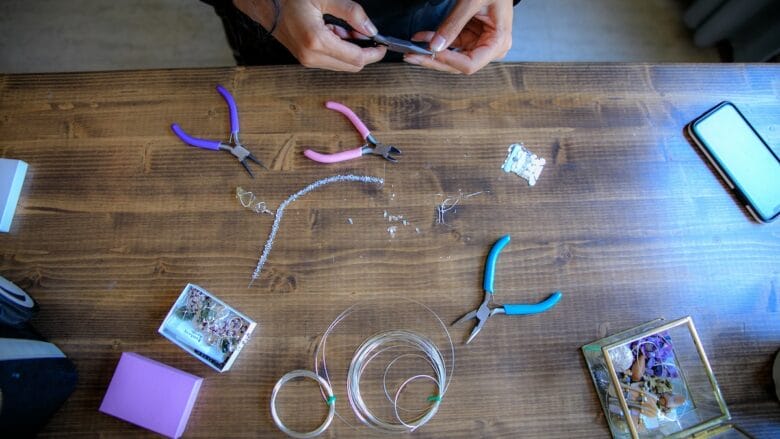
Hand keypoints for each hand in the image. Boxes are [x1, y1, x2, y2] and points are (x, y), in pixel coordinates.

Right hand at [233, 0, 386, 71]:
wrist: (264, 2)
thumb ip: (351, 12)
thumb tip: (370, 28)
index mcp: (316, 41)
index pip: (356, 59)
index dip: (374, 53)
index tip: (383, 45)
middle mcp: (311, 56)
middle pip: (351, 66)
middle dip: (363, 52)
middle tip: (364, 32)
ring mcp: (306, 60)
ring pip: (341, 65)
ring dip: (350, 50)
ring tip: (344, 27)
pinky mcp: (304, 59)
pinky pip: (330, 60)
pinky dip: (339, 49)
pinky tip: (334, 32)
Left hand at [404, 0, 512, 74]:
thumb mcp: (472, 2)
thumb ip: (454, 24)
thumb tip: (435, 46)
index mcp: (498, 42)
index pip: (471, 64)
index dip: (449, 61)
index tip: (431, 51)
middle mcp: (490, 48)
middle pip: (458, 65)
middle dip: (433, 60)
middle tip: (411, 57)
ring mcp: (479, 44)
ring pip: (451, 57)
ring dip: (430, 53)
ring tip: (411, 49)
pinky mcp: (470, 38)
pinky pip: (450, 45)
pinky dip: (434, 40)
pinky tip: (420, 37)